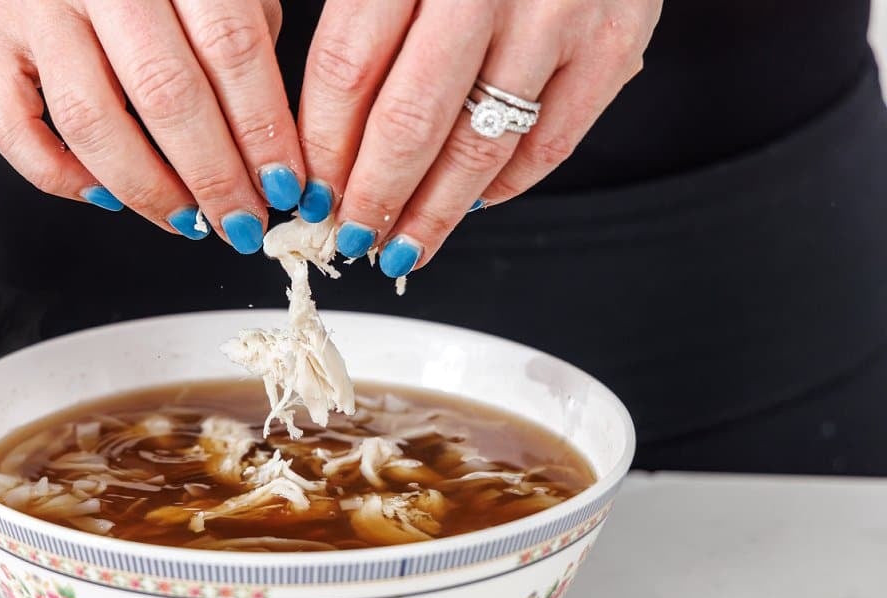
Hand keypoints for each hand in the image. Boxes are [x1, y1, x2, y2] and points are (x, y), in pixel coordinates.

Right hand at [0, 0, 302, 252]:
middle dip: (212, 174)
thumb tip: (272, 153)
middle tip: (239, 221)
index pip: (230, 48)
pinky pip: (13, 130)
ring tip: (188, 219)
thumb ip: (243, 46)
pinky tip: (107, 198)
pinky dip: (61, 177)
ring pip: (91, 119)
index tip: (282, 185)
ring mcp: (34, 7)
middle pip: (164, 91)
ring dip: (148, 188)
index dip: (261, 129)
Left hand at [297, 0, 660, 274]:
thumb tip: (320, 136)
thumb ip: (361, 17)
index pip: (346, 70)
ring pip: (478, 148)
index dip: (322, 147)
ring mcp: (557, 15)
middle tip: (349, 236)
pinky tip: (470, 204)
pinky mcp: (615, 43)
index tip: (309, 191)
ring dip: (432, 213)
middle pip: (408, 123)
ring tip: (402, 246)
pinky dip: (503, 188)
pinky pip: (548, 145)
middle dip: (371, 197)